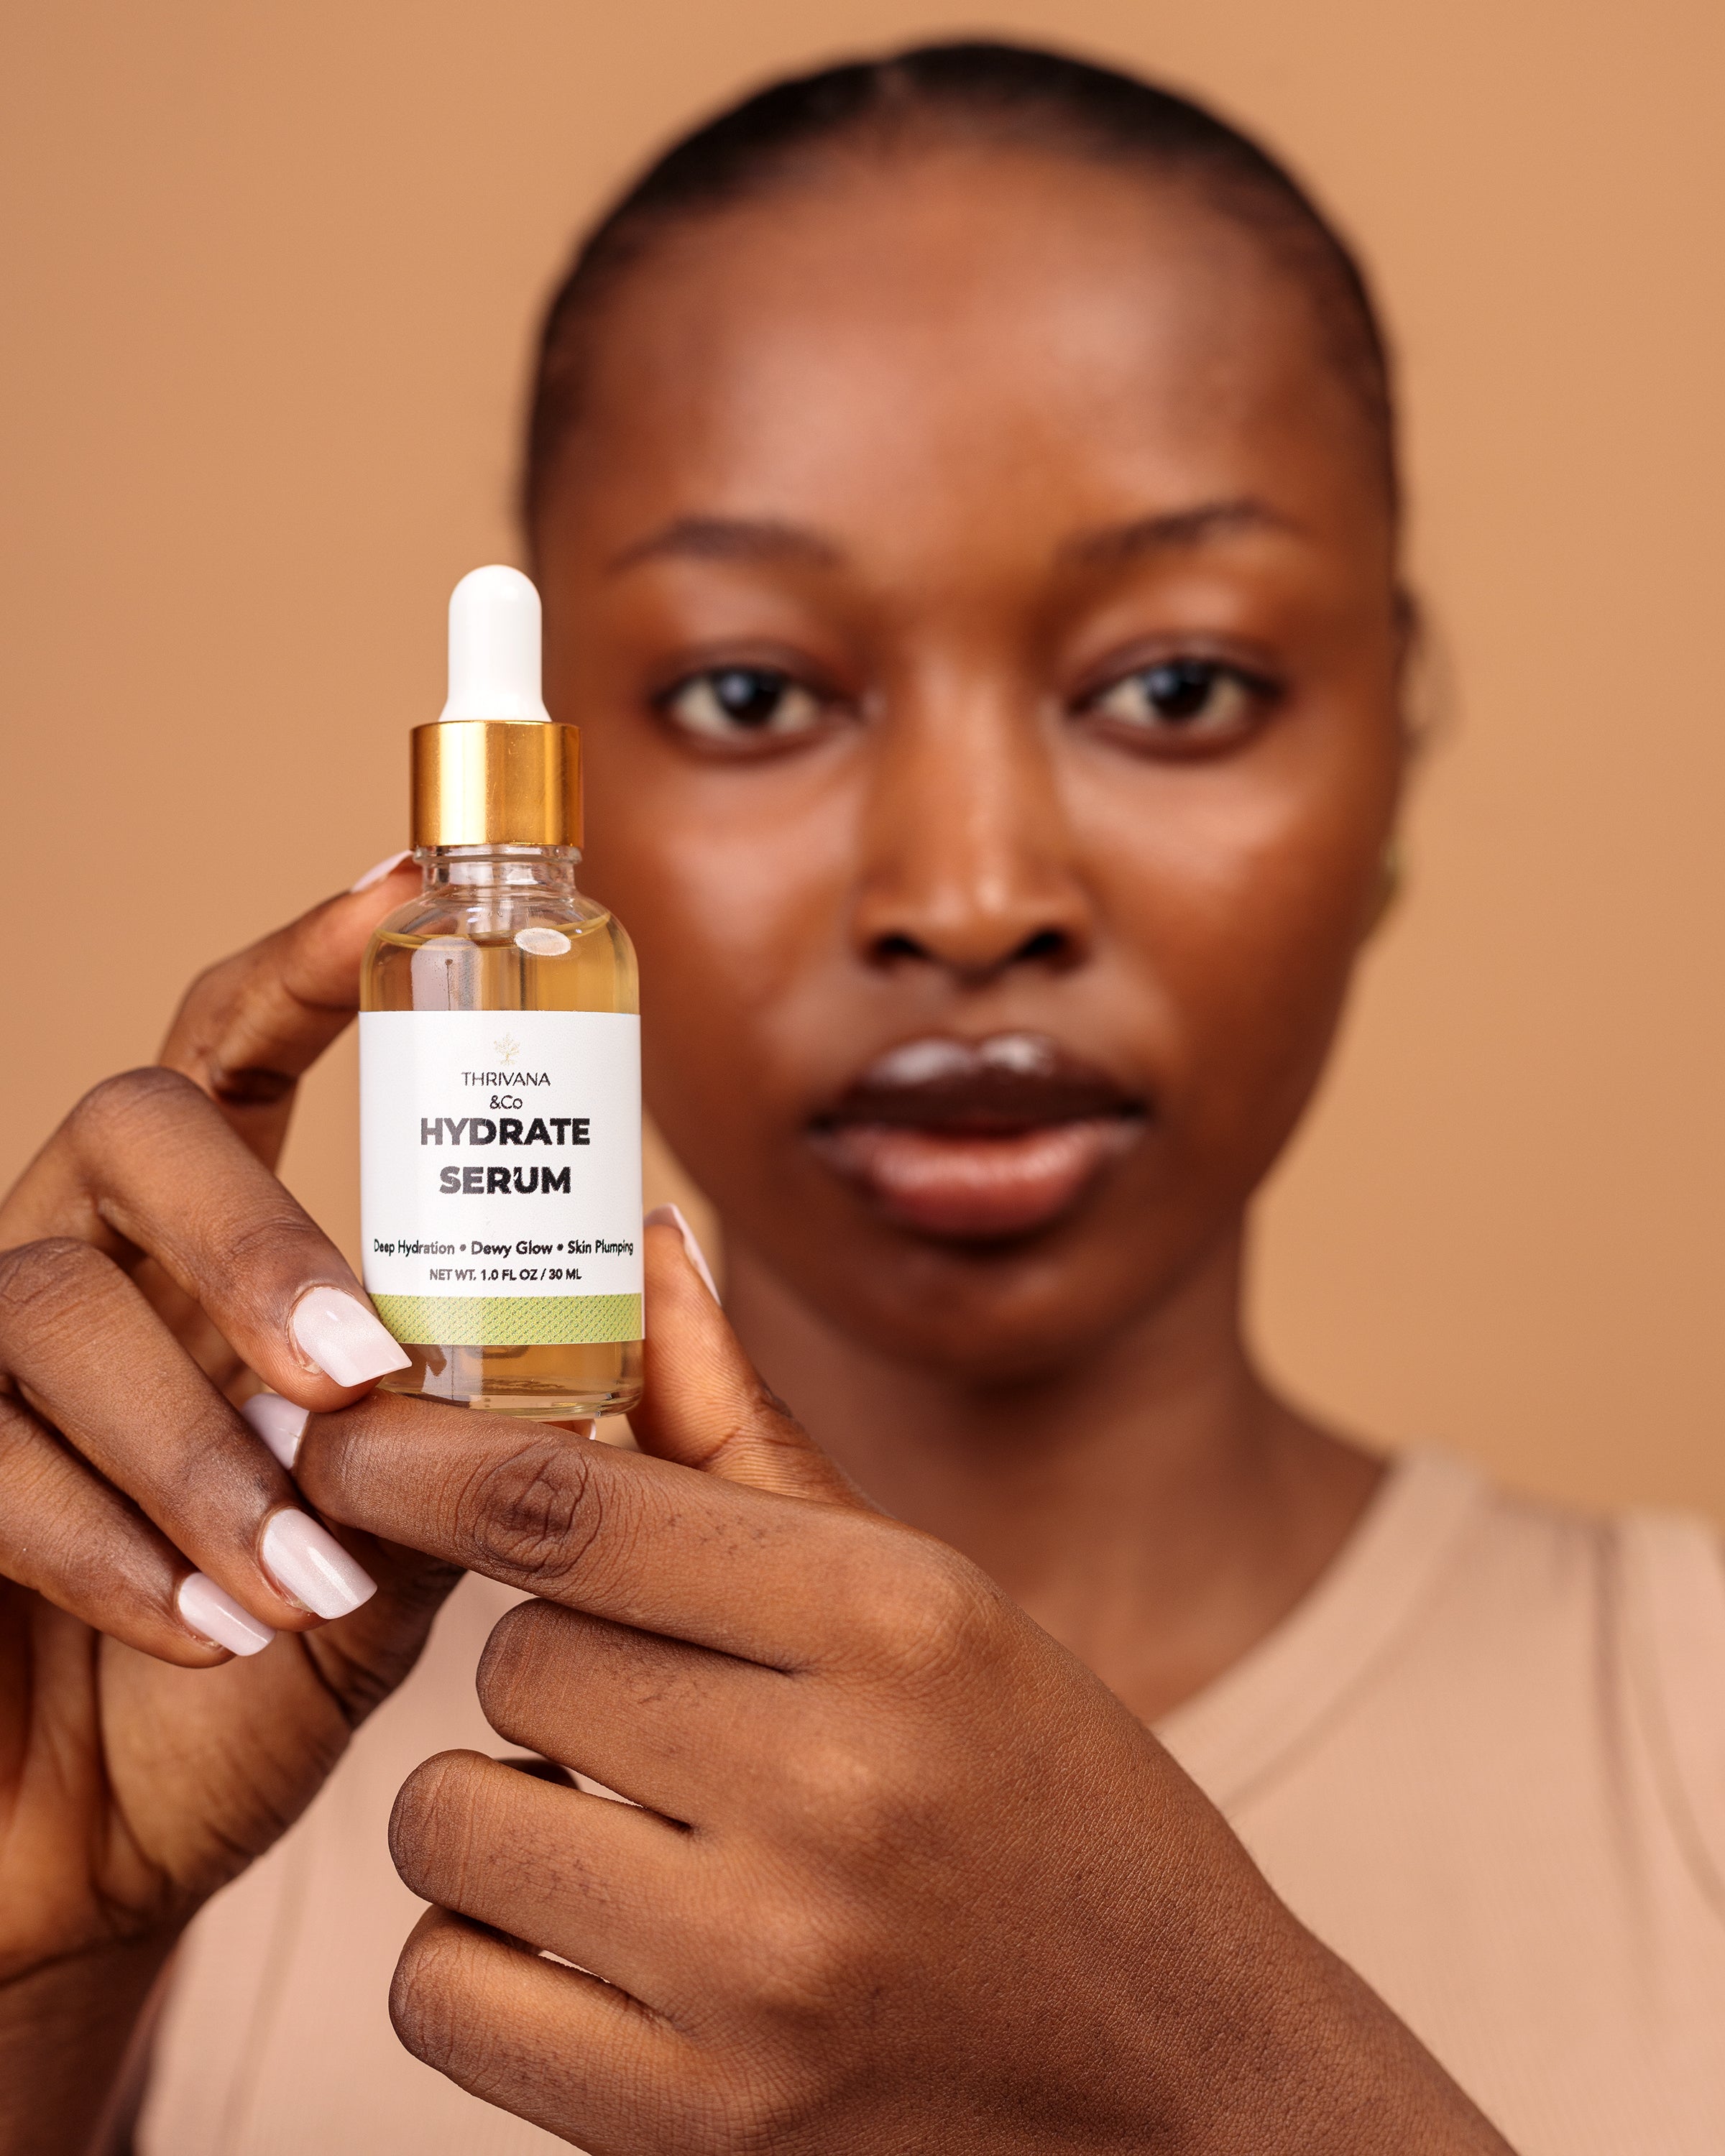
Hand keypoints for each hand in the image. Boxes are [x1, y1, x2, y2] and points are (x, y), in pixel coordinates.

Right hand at [0, 860, 461, 2149]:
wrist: (108, 1835)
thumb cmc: (269, 1660)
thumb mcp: (407, 1531)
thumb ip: (485, 1417)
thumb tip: (641, 1281)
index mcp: (202, 1238)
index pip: (236, 1048)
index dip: (309, 961)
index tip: (407, 889)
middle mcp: (84, 1253)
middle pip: (134, 1130)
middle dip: (251, 1237)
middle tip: (359, 1370)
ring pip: (45, 1304)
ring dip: (194, 1449)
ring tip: (300, 1580)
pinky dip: (109, 1552)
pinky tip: (207, 1634)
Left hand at [297, 1226, 1511, 2155]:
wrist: (1183, 2078)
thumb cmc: (1051, 1800)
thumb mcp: (934, 1599)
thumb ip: (753, 1435)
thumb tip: (645, 1251)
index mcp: (901, 1619)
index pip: (574, 1506)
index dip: (424, 1458)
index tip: (347, 1441)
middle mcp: (832, 1789)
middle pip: (514, 1660)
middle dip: (551, 1664)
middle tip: (659, 1706)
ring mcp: (762, 1977)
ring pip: (449, 1821)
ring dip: (502, 1807)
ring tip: (633, 1830)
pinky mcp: (701, 2128)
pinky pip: (442, 1993)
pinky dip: (485, 1955)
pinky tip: (601, 1942)